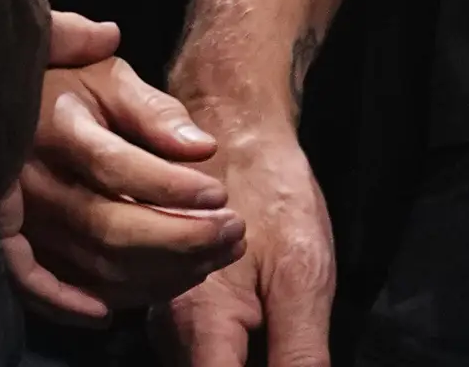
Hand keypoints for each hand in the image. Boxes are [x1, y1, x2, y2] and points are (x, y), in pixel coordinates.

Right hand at [0, 12, 241, 324]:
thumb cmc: (64, 89)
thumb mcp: (108, 78)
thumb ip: (153, 109)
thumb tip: (202, 148)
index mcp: (54, 125)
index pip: (115, 167)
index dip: (173, 188)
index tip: (220, 194)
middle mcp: (29, 178)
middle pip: (109, 229)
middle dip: (184, 238)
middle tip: (233, 230)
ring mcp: (19, 219)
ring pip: (97, 267)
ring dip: (165, 272)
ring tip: (214, 255)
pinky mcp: (14, 245)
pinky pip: (53, 290)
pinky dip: (98, 304)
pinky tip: (138, 300)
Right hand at [160, 83, 338, 366]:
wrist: (231, 126)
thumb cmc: (271, 191)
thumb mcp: (304, 278)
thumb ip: (300, 356)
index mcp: (198, 323)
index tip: (287, 351)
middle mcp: (167, 325)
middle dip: (253, 363)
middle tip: (287, 319)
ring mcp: (164, 312)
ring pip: (204, 365)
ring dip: (242, 355)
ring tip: (276, 308)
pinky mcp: (171, 301)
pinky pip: (199, 348)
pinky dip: (232, 345)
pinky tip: (259, 311)